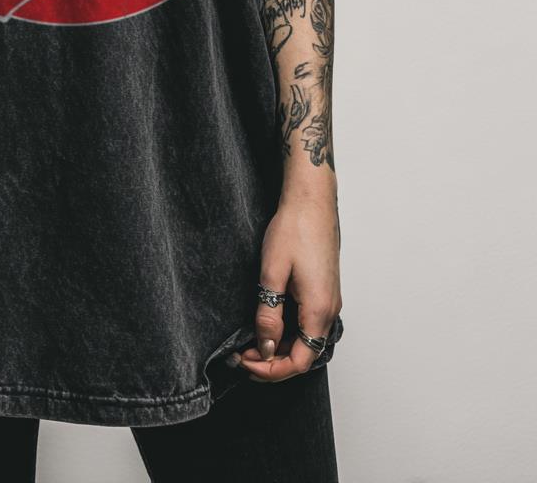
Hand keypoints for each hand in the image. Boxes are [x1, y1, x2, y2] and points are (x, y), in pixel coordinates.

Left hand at [235, 192, 341, 382]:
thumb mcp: (272, 273)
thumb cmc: (294, 229)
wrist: (311, 201)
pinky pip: (308, 324)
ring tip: (250, 342)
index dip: (271, 370)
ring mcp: (329, 300)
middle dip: (272, 362)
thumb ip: (269, 314)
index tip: (245, 362)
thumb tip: (266, 347)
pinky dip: (288, 332)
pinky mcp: (324, 291)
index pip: (299, 361)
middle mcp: (330, 310)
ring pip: (306, 340)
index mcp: (319, 310)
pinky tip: (268, 324)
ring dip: (280, 347)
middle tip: (241, 355)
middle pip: (304, 355)